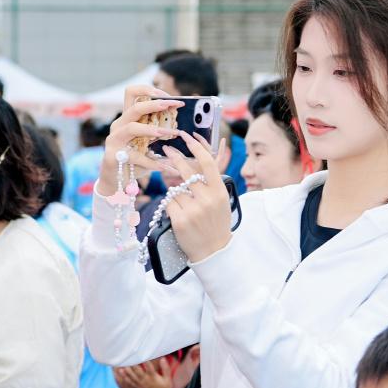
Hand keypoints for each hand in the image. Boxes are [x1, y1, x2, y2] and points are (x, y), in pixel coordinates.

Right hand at [96, 87, 183, 196]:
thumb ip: (158, 131)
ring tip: (171, 133)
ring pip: (132, 128)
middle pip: (134, 108)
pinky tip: (167, 167)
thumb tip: (182, 126)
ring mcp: (114, 140)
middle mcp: (118, 125)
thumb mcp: (147, 142)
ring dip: (153, 130)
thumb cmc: (134, 159)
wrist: (115, 181)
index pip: (131, 93)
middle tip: (173, 105)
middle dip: (155, 104)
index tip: (168, 96)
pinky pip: (136, 157)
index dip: (148, 89)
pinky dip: (153, 163)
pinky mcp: (113, 156)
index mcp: (126, 118)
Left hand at [122, 358, 173, 387]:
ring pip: (132, 375)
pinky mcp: (137, 387)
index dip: (145, 360)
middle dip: (133, 363)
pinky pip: (130, 381)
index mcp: (153, 377)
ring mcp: (140, 384)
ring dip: (127, 369)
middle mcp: (145, 380)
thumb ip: (165, 368)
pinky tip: (120, 371)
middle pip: (137, 370)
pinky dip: (125, 376)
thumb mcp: (168, 379)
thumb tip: (162, 358)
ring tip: (122, 361)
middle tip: (129, 355)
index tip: (141, 352)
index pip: (148, 367)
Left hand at [161, 131, 232, 262]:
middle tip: (166, 149)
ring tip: (181, 200)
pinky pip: (168, 203)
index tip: (186, 135)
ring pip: (175, 189)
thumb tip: (196, 162)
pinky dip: (171, 206)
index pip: (207, 163)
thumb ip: (211, 183)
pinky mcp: (180, 220)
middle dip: (174, 157)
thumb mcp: (221, 201)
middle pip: (187, 171)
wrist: (214, 252)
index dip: (195, 147)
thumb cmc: (217, 224)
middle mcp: (207, 199)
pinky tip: (179, 214)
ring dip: (174, 190)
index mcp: (220, 192)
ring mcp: (193, 210)